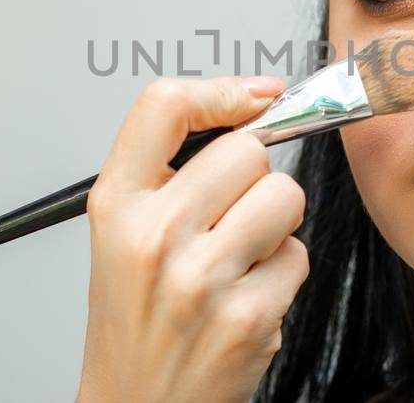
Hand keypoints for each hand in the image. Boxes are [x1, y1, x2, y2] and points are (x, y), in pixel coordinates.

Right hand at [77, 77, 309, 402]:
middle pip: (248, 150)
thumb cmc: (134, 321)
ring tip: (238, 257)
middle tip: (231, 214)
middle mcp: (154, 237)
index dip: (222, 91)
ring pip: (285, 197)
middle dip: (254, 178)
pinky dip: (282, 275)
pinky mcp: (247, 317)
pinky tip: (245, 297)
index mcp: (116, 206)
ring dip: (275, 224)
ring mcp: (202, 278)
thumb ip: (170, 171)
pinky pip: (297, 257)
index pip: (164, 107)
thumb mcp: (121, 234)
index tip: (254, 98)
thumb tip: (252, 104)